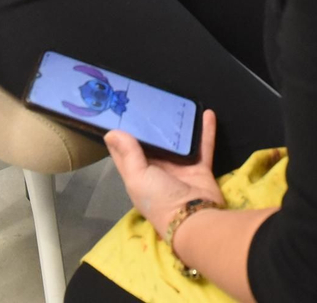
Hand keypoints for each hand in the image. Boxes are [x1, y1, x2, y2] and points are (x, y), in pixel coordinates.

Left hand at [105, 109, 224, 237]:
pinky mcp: (199, 168)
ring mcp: (179, 168)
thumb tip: (110, 133)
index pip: (125, 152)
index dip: (120, 134)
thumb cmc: (159, 198)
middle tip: (148, 99)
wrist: (194, 217)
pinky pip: (202, 146)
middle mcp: (157, 171)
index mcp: (137, 175)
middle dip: (150, 125)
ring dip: (177, 126)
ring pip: (177, 143)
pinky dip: (205, 131)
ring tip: (176, 103)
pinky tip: (206, 112)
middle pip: (152, 144)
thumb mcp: (138, 177)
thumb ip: (128, 154)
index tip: (117, 111)